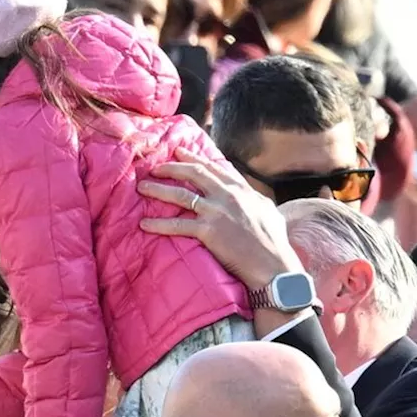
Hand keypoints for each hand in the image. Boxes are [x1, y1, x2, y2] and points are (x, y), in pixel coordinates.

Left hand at [137, 148, 303, 290]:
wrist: (274, 266)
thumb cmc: (274, 243)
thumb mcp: (269, 211)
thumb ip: (254, 199)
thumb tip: (250, 195)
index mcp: (242, 189)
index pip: (214, 167)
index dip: (194, 157)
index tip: (179, 151)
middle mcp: (228, 196)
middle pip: (194, 173)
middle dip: (171, 167)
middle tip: (155, 166)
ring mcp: (217, 212)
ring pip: (180, 194)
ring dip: (158, 189)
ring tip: (142, 187)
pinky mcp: (208, 231)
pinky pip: (177, 225)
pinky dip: (158, 224)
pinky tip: (143, 224)